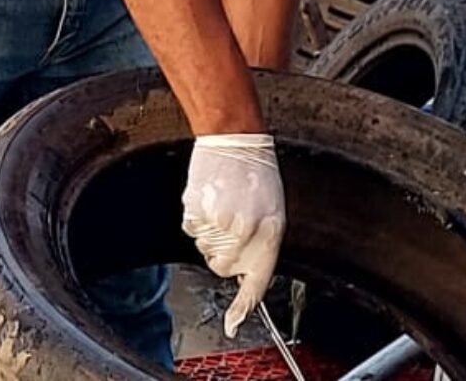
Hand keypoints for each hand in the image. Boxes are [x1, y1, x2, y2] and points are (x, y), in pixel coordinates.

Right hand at [182, 133, 285, 337]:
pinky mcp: (196, 210)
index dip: (244, 306)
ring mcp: (218, 220)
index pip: (257, 279)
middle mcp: (244, 230)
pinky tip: (211, 201)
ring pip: (205, 248)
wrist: (234, 140)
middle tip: (234, 226)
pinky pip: (191, 230)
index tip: (233, 324)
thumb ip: (262, 245)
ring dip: (212, 234)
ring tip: (224, 206)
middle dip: (226, 254)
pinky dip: (198, 220)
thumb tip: (246, 273)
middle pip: (223, 266)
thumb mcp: (273, 212)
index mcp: (270, 231)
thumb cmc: (257, 175)